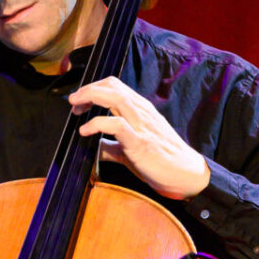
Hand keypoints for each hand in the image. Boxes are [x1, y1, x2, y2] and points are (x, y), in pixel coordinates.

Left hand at [69, 76, 211, 200]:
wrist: (184, 173)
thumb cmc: (161, 160)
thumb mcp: (131, 148)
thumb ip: (112, 145)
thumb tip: (95, 146)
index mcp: (140, 109)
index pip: (114, 86)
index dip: (94, 89)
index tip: (80, 103)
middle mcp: (141, 111)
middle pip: (112, 86)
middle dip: (88, 89)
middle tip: (73, 102)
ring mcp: (141, 125)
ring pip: (115, 98)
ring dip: (91, 98)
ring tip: (76, 108)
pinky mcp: (140, 142)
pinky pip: (116, 125)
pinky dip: (97, 124)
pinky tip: (85, 131)